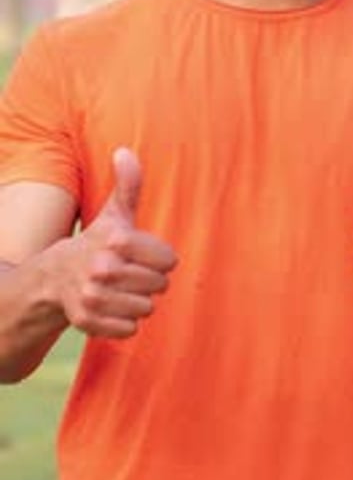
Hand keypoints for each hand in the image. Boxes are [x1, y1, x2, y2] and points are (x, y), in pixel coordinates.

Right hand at [50, 147, 176, 337]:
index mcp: (116, 240)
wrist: (55, 277)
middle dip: (150, 281)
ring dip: (137, 302)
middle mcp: (102, 268)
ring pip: (146, 309)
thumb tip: (124, 151)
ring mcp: (93, 297)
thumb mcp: (114, 213)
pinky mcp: (87, 322)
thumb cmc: (97, 242)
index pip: (169, 261)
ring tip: (120, 290)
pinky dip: (124, 322)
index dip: (160, 259)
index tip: (142, 255)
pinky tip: (110, 307)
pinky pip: (130, 329)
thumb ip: (128, 185)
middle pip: (160, 286)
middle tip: (130, 273)